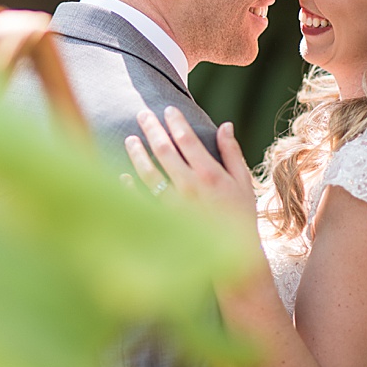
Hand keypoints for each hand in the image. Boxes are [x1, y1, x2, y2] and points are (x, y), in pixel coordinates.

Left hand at [124, 106, 257, 221]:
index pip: (187, 139)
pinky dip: (130, 187)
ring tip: (130, 139)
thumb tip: (225, 125)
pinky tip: (123, 175)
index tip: (168, 109)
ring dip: (137, 153)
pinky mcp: (165, 220)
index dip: (175, 121)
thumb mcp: (243, 181)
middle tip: (143, 114)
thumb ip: (231, 152)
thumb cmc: (240, 215)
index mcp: (210, 174)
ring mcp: (175, 204)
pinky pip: (143, 200)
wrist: (234, 256)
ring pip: (149, 173)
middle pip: (164, 150)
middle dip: (152, 128)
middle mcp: (190, 186)